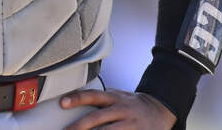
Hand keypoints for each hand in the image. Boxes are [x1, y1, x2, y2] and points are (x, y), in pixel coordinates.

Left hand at [60, 88, 176, 129]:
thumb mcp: (118, 96)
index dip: (78, 98)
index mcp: (115, 98)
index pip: (94, 95)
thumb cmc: (131, 105)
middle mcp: (121, 109)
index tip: (62, 103)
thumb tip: (72, 99)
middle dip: (79, 126)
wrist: (160, 111)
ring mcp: (129, 124)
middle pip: (97, 117)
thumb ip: (100, 98)